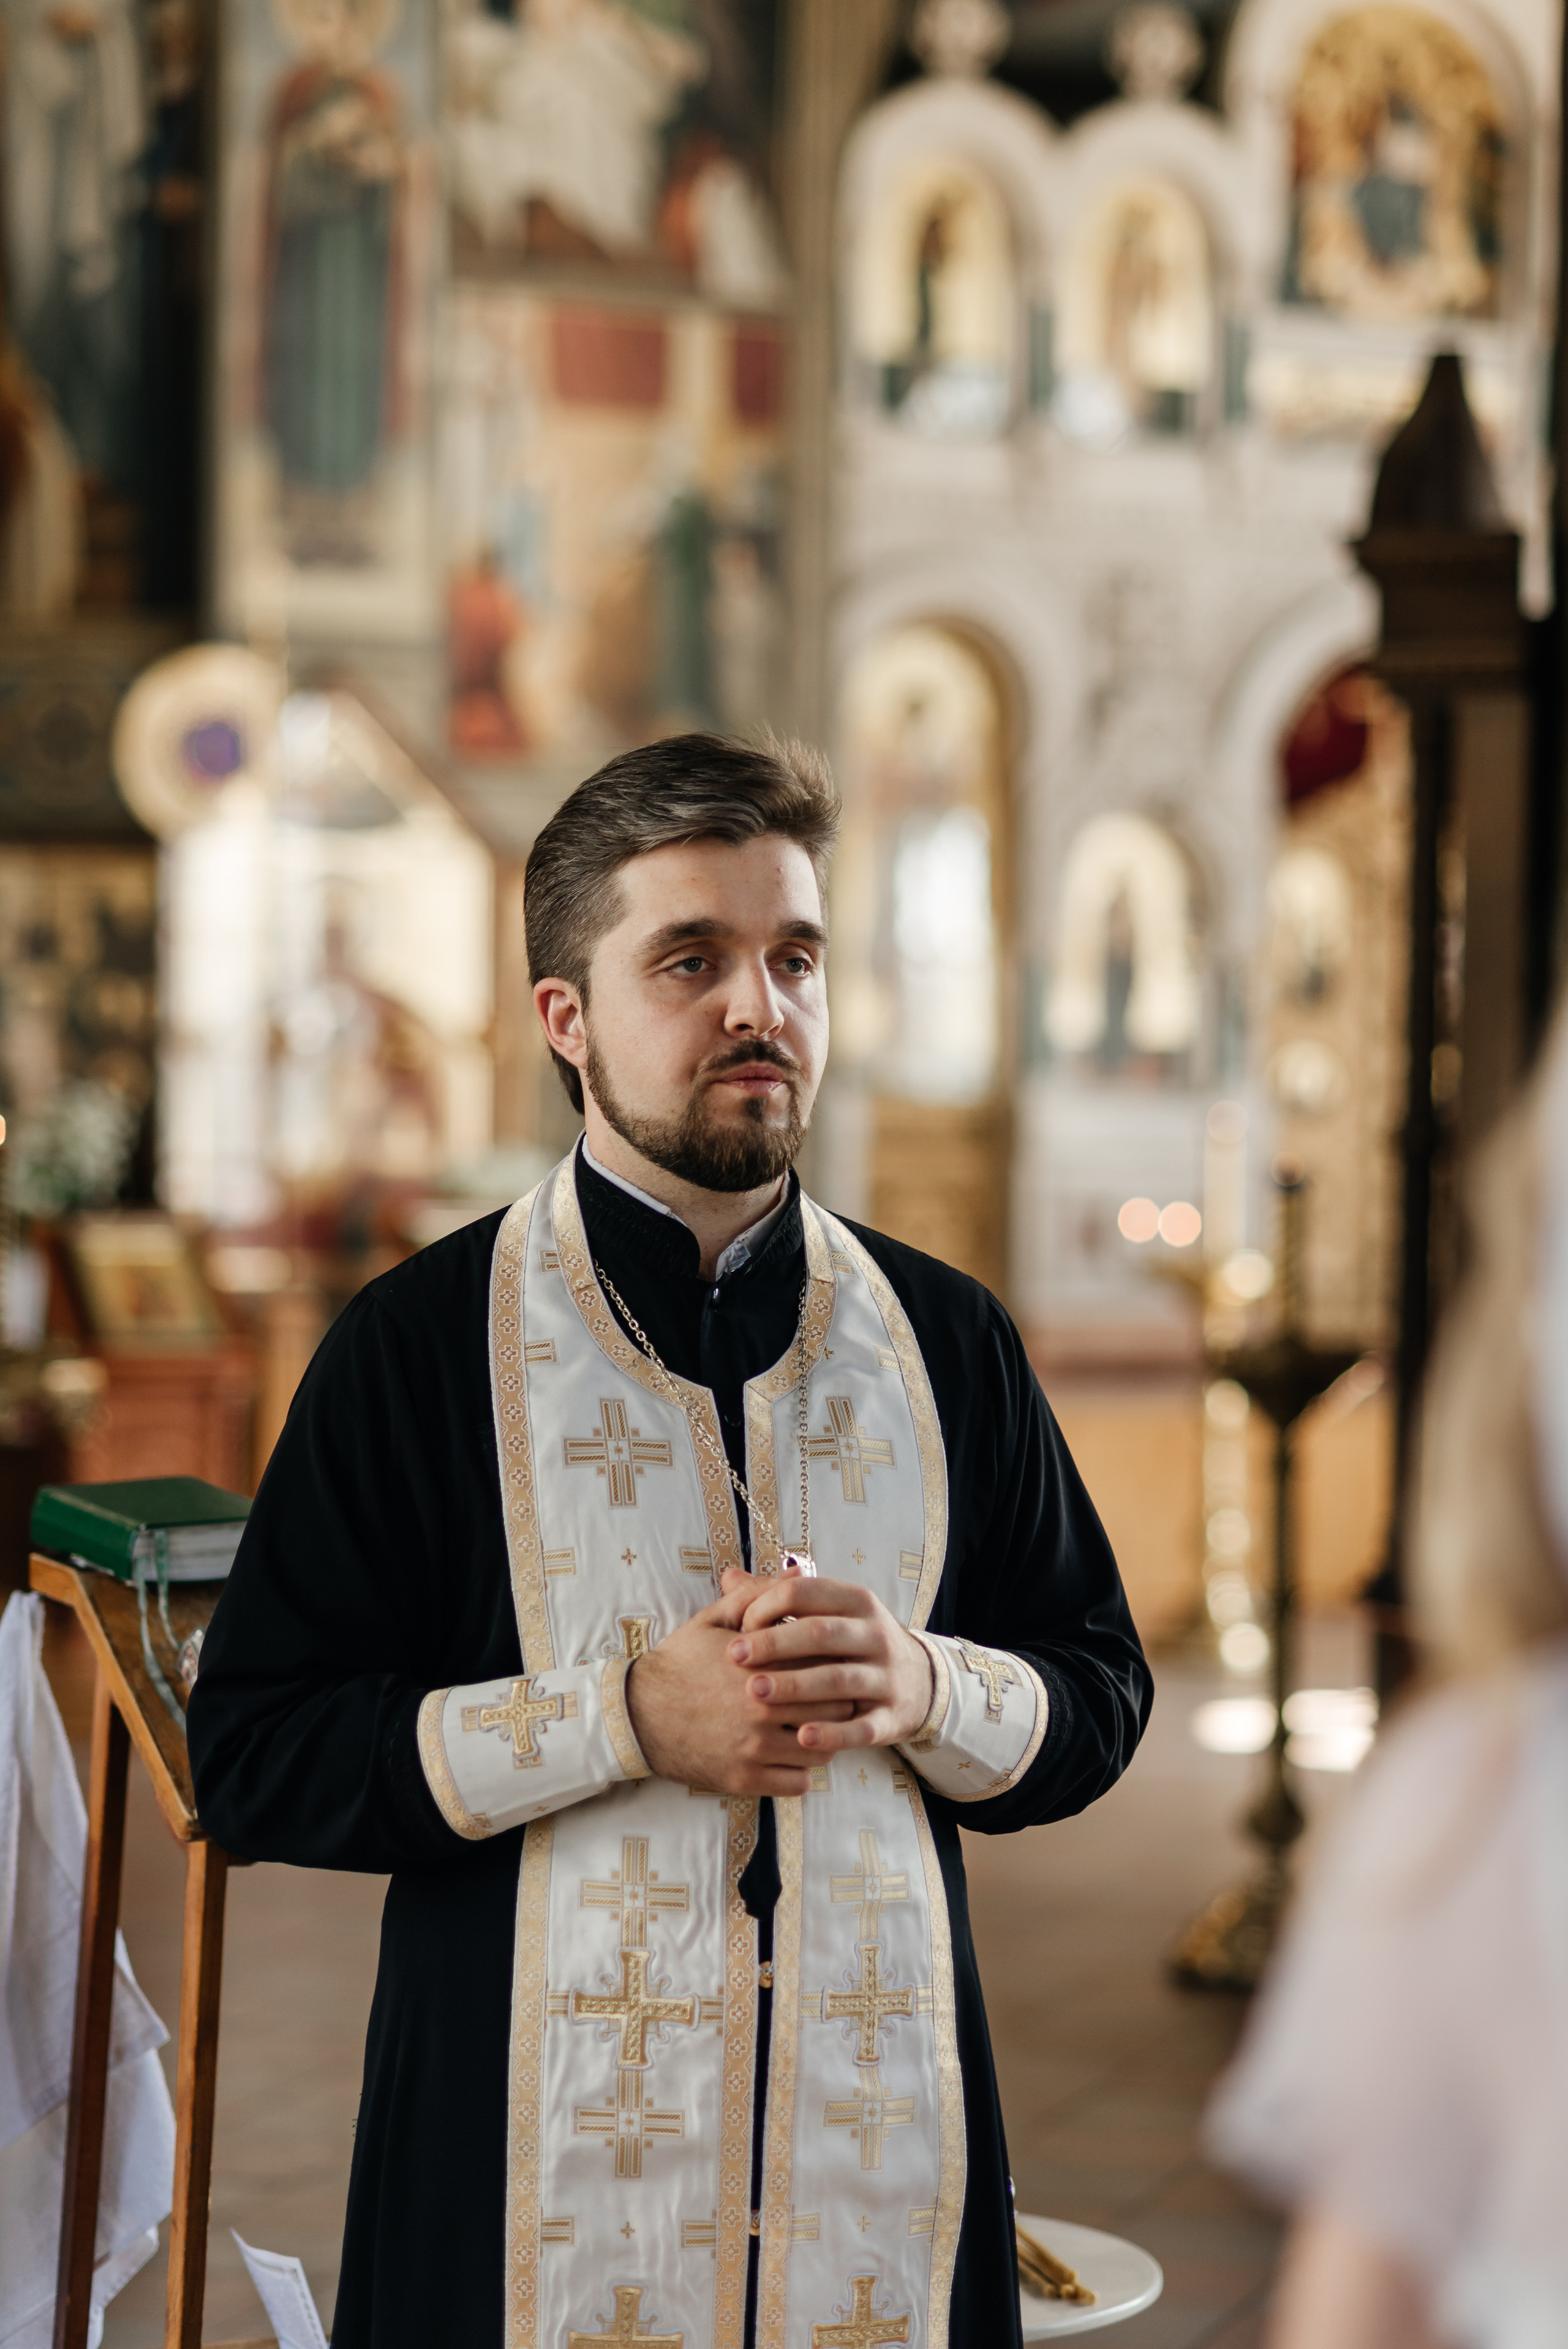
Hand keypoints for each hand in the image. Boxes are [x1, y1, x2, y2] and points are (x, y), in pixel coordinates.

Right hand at [625, 1569, 856, 1795]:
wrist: (638, 1713)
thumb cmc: (680, 1662)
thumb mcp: (713, 1620)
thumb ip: (758, 1594)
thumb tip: (797, 1570)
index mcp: (762, 1665)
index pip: (828, 1668)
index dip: (836, 1666)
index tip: (832, 1665)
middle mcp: (762, 1708)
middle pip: (833, 1710)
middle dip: (837, 1703)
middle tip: (830, 1698)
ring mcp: (754, 1748)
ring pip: (821, 1751)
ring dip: (823, 1739)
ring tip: (812, 1727)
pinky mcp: (745, 1779)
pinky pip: (798, 1783)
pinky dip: (801, 1771)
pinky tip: (791, 1754)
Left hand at [730, 1577, 934, 1755]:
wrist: (921, 1682)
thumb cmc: (855, 1642)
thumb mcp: (830, 1612)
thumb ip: (780, 1598)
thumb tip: (728, 1578)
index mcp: (857, 1602)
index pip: (807, 1593)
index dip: (769, 1604)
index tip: (739, 1624)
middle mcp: (876, 1635)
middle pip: (822, 1633)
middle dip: (775, 1644)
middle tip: (734, 1655)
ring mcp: (886, 1677)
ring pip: (839, 1680)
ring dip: (796, 1685)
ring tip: (755, 1692)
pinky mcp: (891, 1717)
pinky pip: (861, 1727)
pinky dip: (832, 1733)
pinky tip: (800, 1737)